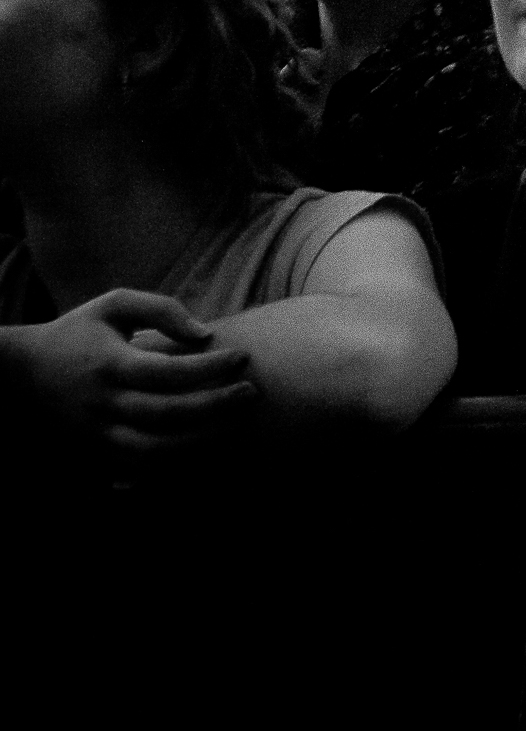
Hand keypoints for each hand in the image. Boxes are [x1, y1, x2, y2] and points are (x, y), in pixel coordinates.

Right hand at [1, 289, 256, 457]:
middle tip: (252, 392)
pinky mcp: (96, 453)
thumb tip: (205, 333)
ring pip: (157, 451)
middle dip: (218, 406)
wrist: (21, 373)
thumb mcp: (113, 305)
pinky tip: (207, 448)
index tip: (243, 356)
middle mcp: (103, 404)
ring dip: (203, 442)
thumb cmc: (78, 333)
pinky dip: (176, 465)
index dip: (212, 367)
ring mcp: (98, 434)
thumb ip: (161, 309)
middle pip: (169, 414)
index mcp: (110, 365)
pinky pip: (141, 470)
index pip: (170, 372)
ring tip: (237, 424)